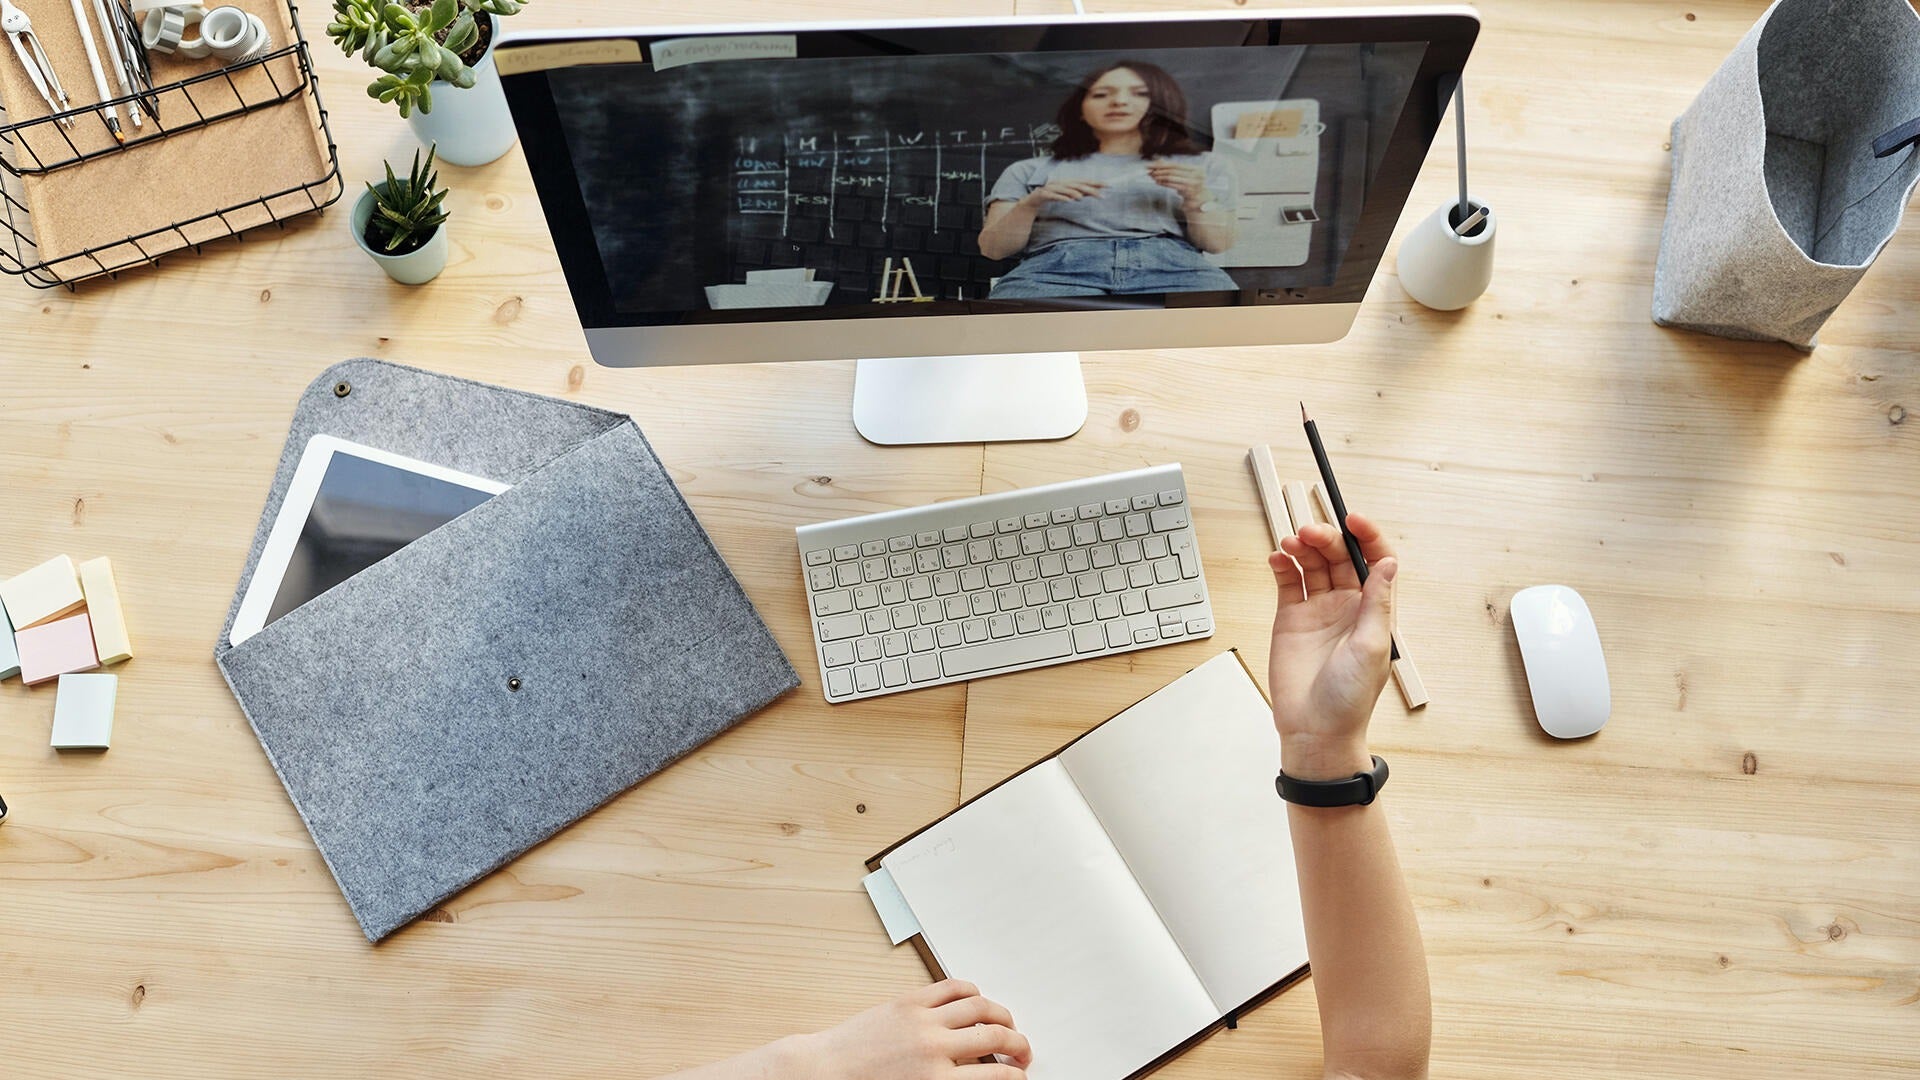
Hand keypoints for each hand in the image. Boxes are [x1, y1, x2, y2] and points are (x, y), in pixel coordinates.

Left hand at [792, 979, 1030, 1079]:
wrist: (825, 1073)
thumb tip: (978, 1078)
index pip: (997, 1076)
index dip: (1017, 1076)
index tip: (1020, 1076)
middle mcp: (935, 1049)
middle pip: (996, 1037)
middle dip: (1019, 1045)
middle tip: (1022, 1052)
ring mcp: (922, 1021)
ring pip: (980, 1007)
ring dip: (1002, 1014)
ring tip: (1007, 1023)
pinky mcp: (908, 1001)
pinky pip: (950, 987)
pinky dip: (971, 990)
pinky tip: (976, 999)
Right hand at [1020, 179, 1106, 207]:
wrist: (1031, 201)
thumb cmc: (1050, 197)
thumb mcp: (1065, 195)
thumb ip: (1077, 193)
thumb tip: (1092, 192)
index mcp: (1066, 182)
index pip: (1083, 181)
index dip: (1095, 183)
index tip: (1108, 185)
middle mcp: (1060, 183)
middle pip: (1076, 185)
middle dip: (1088, 188)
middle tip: (1100, 194)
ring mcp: (1051, 188)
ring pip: (1065, 189)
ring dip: (1074, 192)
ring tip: (1083, 197)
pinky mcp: (1043, 195)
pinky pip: (1053, 196)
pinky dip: (1061, 197)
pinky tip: (1068, 201)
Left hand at [1145, 159, 1208, 205]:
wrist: (1201, 201)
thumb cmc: (1192, 187)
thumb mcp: (1185, 176)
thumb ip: (1174, 169)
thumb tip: (1158, 161)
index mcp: (1196, 169)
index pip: (1175, 165)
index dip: (1162, 164)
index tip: (1151, 165)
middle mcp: (1196, 175)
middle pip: (1172, 170)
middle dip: (1159, 170)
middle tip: (1149, 170)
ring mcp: (1193, 184)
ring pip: (1171, 177)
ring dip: (1160, 176)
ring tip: (1152, 176)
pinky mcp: (1188, 192)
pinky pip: (1172, 185)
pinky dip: (1163, 183)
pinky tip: (1157, 182)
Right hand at [1268, 513, 1397, 775]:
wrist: (1315, 729)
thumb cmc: (1349, 698)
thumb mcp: (1373, 648)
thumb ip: (1377, 603)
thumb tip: (1388, 563)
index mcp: (1373, 610)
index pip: (1375, 561)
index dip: (1367, 536)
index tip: (1353, 519)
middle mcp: (1347, 606)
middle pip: (1339, 557)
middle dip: (1326, 539)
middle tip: (1309, 533)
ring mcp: (1318, 610)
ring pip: (1313, 564)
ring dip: (1303, 548)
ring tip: (1290, 543)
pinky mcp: (1290, 618)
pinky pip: (1288, 582)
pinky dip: (1283, 566)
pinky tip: (1278, 559)